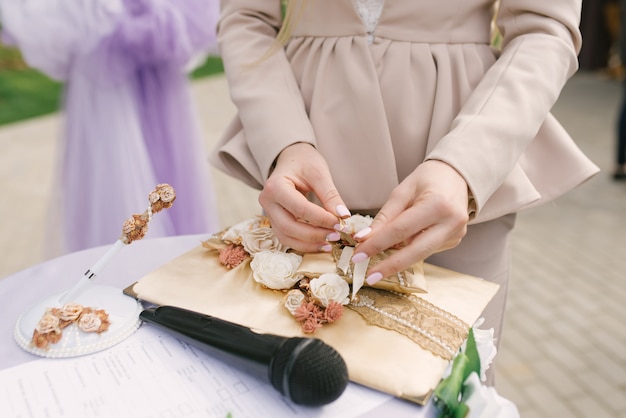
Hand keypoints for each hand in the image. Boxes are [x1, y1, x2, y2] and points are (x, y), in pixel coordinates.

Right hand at [259, 142, 349, 251]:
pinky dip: (304, 244)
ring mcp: (269, 213)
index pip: (299, 209)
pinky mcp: (275, 221)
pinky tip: (321, 243)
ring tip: (331, 242)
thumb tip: (343, 216)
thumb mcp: (319, 173)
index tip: (340, 223)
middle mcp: (267, 201)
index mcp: (275, 186)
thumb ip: (330, 195)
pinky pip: (288, 237)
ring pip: (286, 237)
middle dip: (314, 235)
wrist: (291, 159)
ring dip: (309, 244)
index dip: (321, 219)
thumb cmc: (304, 162)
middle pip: (289, 227)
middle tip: (337, 235)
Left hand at [351, 160, 469, 283]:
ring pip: (420, 253)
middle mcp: (451, 222)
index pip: (401, 230)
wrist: (457, 175)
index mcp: (437, 205)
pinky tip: (405, 240)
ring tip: (379, 256)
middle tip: (370, 276)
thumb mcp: (402, 191)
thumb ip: (385, 217)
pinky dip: (411, 247)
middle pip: (416, 251)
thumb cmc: (428, 179)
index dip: (377, 244)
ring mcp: (456, 234)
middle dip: (390, 265)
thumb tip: (364, 239)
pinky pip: (426, 249)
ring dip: (398, 256)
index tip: (359, 255)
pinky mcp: (454, 240)